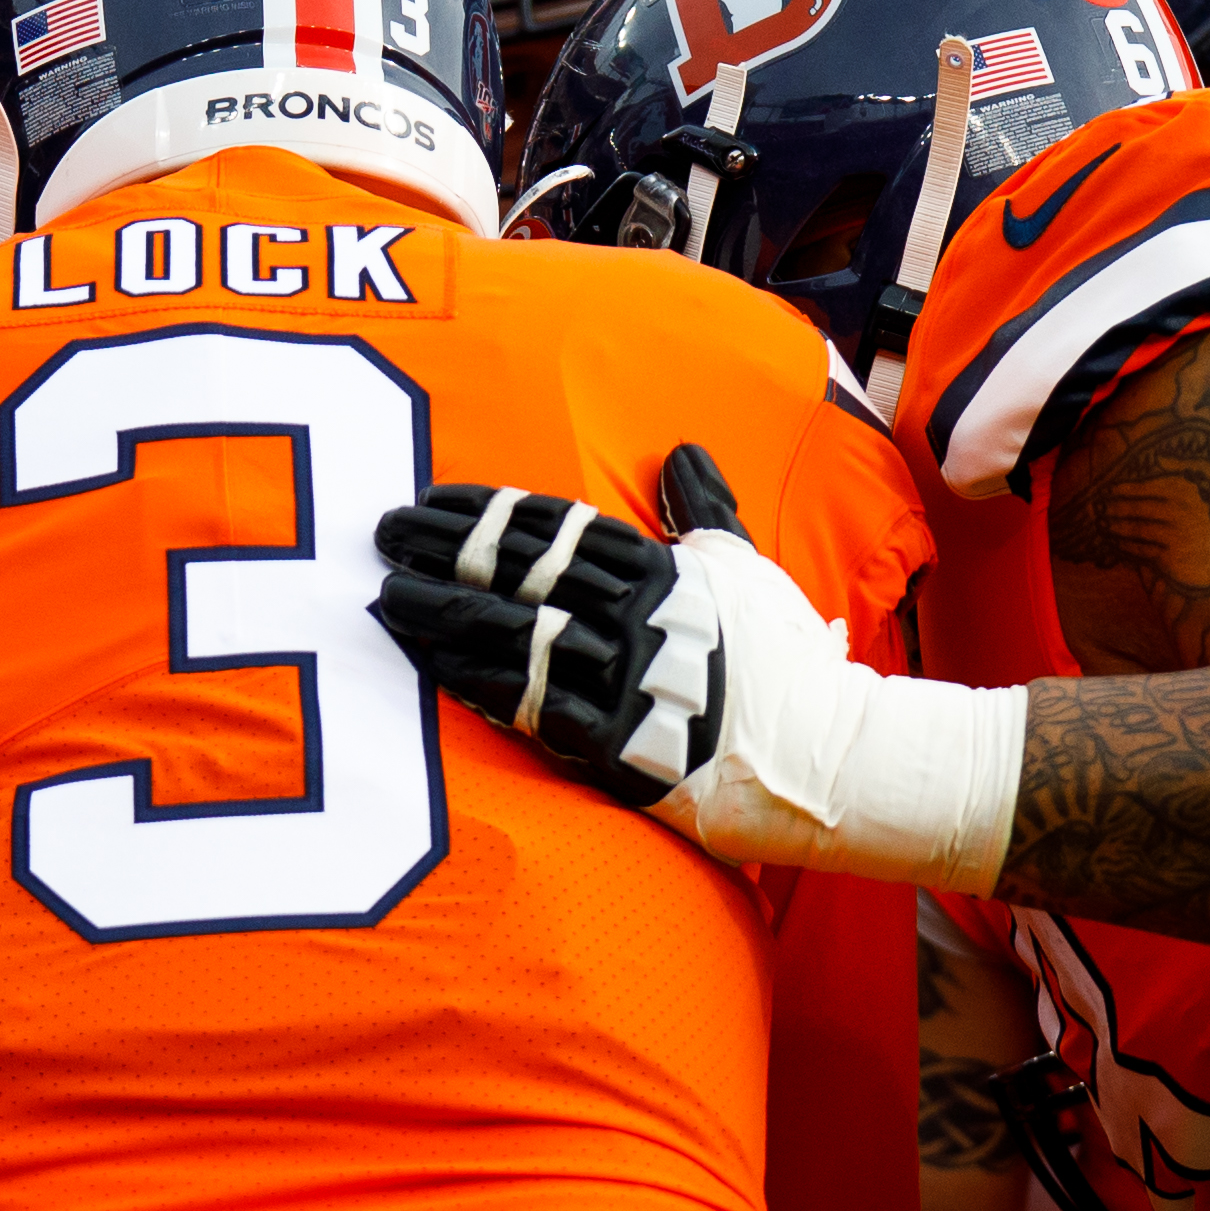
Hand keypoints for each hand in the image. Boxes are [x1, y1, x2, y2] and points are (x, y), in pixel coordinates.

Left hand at [373, 448, 1014, 887]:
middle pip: (521, 573)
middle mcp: (638, 618)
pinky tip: (431, 669)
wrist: (826, 757)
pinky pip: (534, 708)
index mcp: (664, 571)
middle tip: (383, 531)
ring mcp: (627, 681)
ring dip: (442, 615)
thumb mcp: (746, 570)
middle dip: (445, 549)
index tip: (434, 496)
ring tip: (385, 596)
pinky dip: (477, 685)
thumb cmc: (783, 664)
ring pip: (515, 636)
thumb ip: (706, 510)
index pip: (558, 528)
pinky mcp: (619, 747)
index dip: (490, 510)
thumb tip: (684, 454)